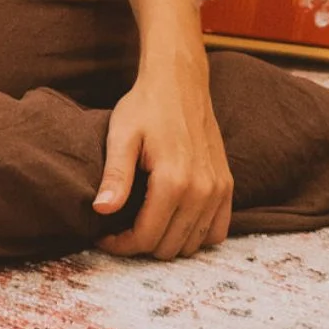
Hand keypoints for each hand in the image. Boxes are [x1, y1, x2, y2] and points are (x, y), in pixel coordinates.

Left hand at [92, 65, 233, 259]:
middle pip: (169, 247)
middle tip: (120, 229)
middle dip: (141, 244)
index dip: (121, 245)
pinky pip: (217, 231)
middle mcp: (202, 191)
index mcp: (173, 181)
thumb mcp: (121, 136)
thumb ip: (116, 176)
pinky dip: (196, 235)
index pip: (147, 238)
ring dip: (167, 242)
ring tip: (143, 223)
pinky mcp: (227, 185)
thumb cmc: (145, 106)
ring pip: (193, 244)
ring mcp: (218, 190)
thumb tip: (101, 211)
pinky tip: (174, 220)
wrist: (180, 82)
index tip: (104, 237)